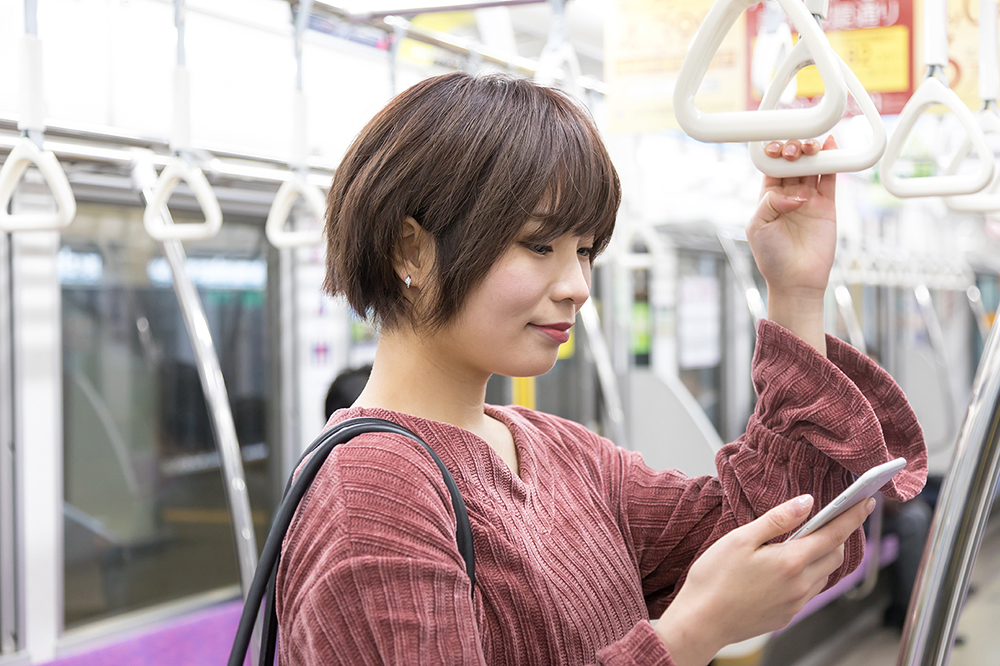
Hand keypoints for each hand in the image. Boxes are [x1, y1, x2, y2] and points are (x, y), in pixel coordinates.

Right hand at [654, 494, 872, 665]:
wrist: (700, 622)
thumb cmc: (713, 578)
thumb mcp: (740, 539)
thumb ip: (777, 520)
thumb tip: (806, 502)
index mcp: (790, 561)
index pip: (834, 534)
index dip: (853, 516)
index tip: (867, 502)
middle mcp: (800, 585)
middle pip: (835, 555)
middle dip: (838, 534)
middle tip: (828, 518)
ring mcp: (795, 603)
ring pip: (824, 574)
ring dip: (823, 555)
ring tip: (802, 541)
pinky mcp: (787, 615)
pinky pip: (810, 590)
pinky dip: (809, 573)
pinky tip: (787, 566)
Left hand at [747, 137, 837, 298]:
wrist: (796, 280)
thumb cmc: (771, 256)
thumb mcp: (758, 226)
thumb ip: (770, 203)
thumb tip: (794, 193)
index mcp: (768, 197)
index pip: (772, 167)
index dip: (774, 154)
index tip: (776, 148)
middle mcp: (788, 195)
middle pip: (793, 163)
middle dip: (794, 150)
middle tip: (796, 150)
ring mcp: (808, 199)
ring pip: (812, 167)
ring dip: (812, 152)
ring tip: (813, 146)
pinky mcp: (826, 206)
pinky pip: (830, 179)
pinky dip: (832, 162)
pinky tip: (831, 146)